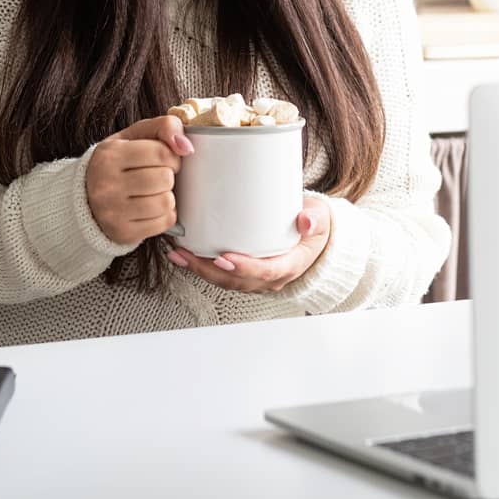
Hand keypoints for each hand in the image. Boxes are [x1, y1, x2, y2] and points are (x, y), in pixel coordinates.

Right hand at [85, 114, 191, 245]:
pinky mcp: (123, 233)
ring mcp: (113, 212)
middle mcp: (106, 185)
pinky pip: (164, 223)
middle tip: (158, 176)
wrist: (87, 198)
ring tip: (154, 192)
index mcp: (109, 155)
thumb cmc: (118, 163)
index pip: (161, 152)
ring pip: (165, 202)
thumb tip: (186, 146)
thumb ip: (162, 126)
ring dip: (167, 196)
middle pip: (165, 178)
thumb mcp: (133, 136)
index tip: (165, 159)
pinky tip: (152, 208)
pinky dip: (165, 215)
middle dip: (168, 176)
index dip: (172, 156)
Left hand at [165, 193, 331, 292]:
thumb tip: (305, 220)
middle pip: (236, 280)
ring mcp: (256, 277)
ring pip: (225, 280)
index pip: (265, 271)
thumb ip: (314, 218)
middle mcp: (270, 277)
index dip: (243, 267)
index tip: (224, 258)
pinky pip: (222, 274)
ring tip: (178, 254)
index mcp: (289, 265)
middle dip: (208, 269)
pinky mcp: (245, 271)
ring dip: (199, 269)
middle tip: (187, 255)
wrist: (315, 237)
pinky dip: (202, 266)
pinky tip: (185, 254)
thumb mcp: (320, 218)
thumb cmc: (314, 228)